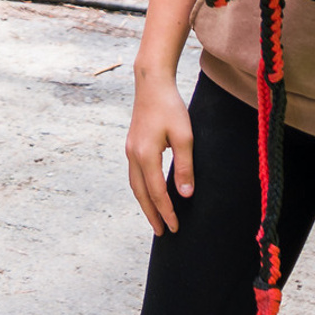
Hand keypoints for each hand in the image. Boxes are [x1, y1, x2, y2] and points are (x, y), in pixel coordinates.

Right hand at [125, 71, 193, 233]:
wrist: (151, 82)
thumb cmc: (170, 107)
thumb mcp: (184, 137)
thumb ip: (185, 167)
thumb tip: (185, 195)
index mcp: (146, 155)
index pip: (156, 192)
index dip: (166, 212)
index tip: (175, 228)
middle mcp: (133, 154)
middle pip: (141, 193)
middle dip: (151, 214)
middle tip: (162, 232)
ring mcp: (130, 149)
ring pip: (135, 184)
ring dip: (145, 203)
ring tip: (155, 218)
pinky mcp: (132, 144)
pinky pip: (134, 174)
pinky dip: (141, 189)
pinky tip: (149, 192)